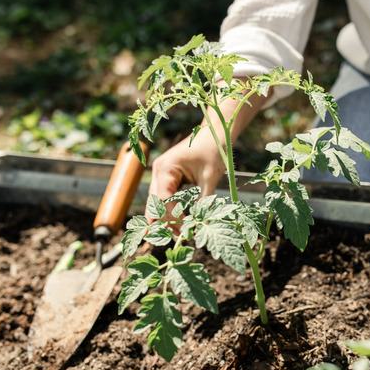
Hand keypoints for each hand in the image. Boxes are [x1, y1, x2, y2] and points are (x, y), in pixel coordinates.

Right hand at [146, 78, 268, 220]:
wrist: (215, 132)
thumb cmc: (213, 150)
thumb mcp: (211, 177)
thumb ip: (204, 201)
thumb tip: (201, 224)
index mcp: (165, 169)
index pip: (162, 200)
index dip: (170, 218)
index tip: (183, 232)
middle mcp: (159, 171)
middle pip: (155, 203)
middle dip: (164, 221)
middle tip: (178, 238)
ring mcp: (162, 173)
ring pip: (158, 201)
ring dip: (167, 217)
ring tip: (179, 233)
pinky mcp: (168, 176)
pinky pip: (165, 196)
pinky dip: (170, 208)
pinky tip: (178, 222)